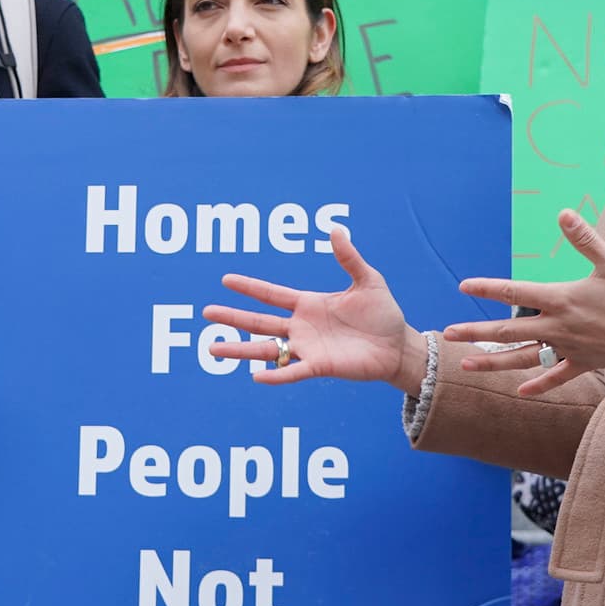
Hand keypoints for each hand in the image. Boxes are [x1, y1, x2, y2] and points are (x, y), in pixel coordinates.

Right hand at [203, 226, 429, 393]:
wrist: (399, 346)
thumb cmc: (383, 314)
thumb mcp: (368, 280)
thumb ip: (348, 258)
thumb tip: (334, 229)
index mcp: (308, 304)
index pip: (271, 294)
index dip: (249, 287)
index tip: (225, 279)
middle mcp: (301, 326)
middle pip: (258, 321)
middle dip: (232, 317)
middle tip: (206, 312)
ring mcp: (307, 348)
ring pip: (266, 349)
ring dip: (239, 349)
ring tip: (213, 348)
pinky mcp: (319, 366)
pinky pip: (292, 372)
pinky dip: (275, 375)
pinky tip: (255, 376)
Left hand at [441, 209, 604, 396]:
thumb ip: (584, 238)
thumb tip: (563, 213)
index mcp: (561, 299)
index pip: (515, 292)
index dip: (488, 288)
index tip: (463, 286)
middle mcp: (558, 327)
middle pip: (508, 332)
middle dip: (475, 333)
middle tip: (447, 334)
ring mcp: (569, 349)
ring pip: (523, 359)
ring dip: (494, 363)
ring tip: (466, 366)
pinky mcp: (584, 363)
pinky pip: (556, 376)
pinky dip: (538, 384)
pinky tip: (521, 390)